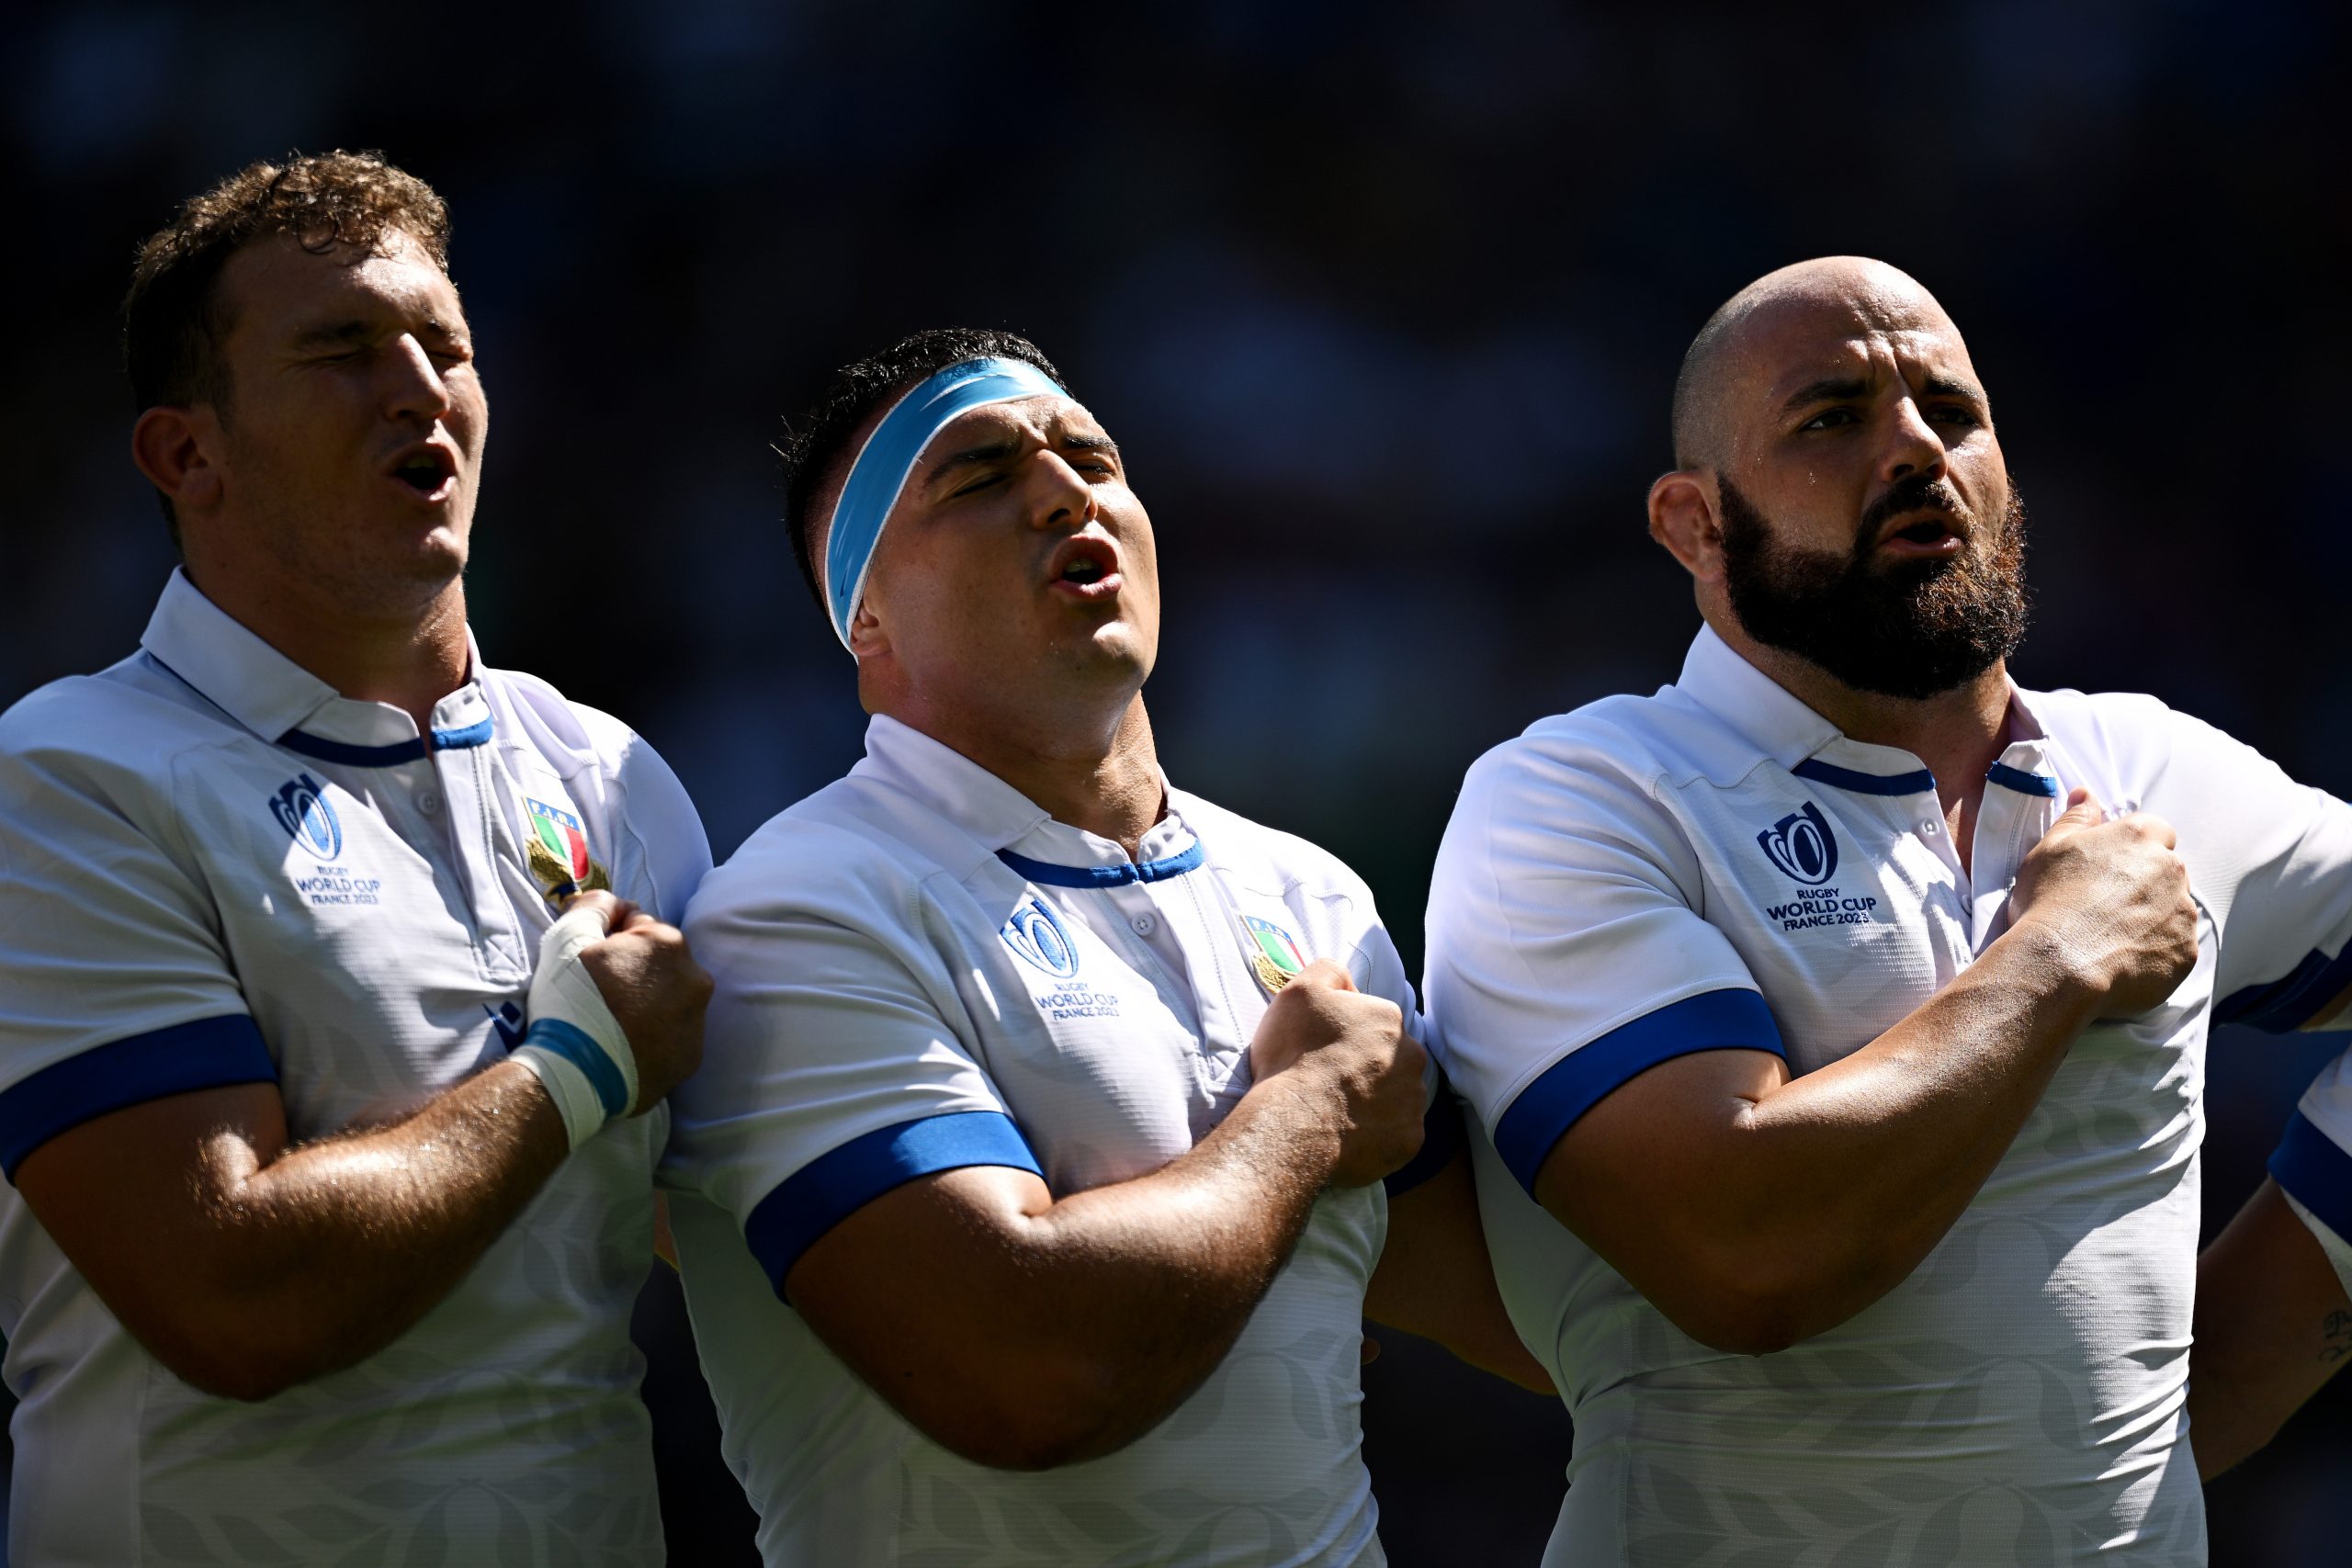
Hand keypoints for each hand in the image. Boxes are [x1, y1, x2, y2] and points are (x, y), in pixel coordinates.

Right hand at [561, 891, 711, 1112]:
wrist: (574, 1076)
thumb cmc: (570, 1001)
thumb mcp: (567, 937)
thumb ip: (595, 906)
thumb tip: (614, 903)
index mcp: (669, 944)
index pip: (640, 926)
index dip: (611, 940)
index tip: (591, 963)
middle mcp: (696, 979)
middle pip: (660, 964)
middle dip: (635, 971)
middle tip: (599, 995)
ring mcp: (698, 1022)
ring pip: (670, 999)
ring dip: (648, 1003)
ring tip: (611, 1024)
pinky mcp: (692, 1058)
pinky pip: (673, 1036)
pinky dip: (655, 1036)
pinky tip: (625, 1046)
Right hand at [1248, 962, 1426, 1186]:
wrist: (1294, 1125)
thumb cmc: (1294, 1056)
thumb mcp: (1298, 992)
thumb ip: (1328, 972)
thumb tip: (1347, 981)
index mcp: (1389, 1019)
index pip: (1372, 1021)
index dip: (1345, 1034)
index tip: (1321, 1050)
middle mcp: (1413, 1057)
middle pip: (1390, 1058)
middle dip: (1367, 1066)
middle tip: (1330, 1081)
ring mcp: (1415, 1102)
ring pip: (1396, 1096)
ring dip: (1374, 1100)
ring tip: (1337, 1111)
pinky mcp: (1411, 1140)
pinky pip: (1395, 1133)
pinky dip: (1377, 1134)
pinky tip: (1348, 1135)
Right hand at [2009, 788, 2197, 1018]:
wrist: (2060, 964)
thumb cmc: (2049, 902)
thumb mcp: (2049, 849)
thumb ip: (2076, 818)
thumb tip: (2086, 794)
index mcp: (2140, 837)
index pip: (2155, 831)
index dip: (2133, 849)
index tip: (2110, 868)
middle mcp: (2172, 869)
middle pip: (2168, 871)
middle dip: (2145, 884)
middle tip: (2106, 905)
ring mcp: (2183, 913)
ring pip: (2175, 910)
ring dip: (2153, 918)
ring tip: (2112, 936)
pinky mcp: (2186, 952)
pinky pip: (2177, 949)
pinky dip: (2157, 953)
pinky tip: (2123, 959)